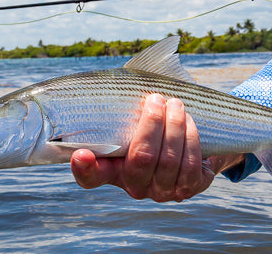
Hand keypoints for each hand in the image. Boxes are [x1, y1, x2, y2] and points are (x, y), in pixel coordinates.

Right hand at [70, 93, 242, 201]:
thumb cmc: (155, 124)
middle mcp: (136, 186)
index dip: (85, 168)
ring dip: (174, 128)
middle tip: (157, 98)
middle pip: (142, 159)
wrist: (191, 139)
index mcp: (113, 169)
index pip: (91, 176)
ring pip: (168, 162)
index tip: (81, 154)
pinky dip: (190, 139)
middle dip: (152, 124)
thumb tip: (121, 81)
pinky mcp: (190, 189)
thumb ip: (125, 108)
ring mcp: (163, 191)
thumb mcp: (135, 118)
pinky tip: (189, 121)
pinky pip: (190, 166)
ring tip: (176, 104)